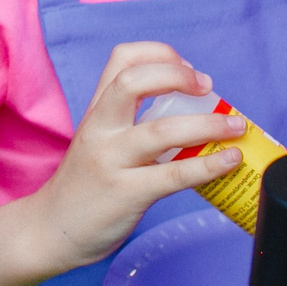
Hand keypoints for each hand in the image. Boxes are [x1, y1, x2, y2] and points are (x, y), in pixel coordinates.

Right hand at [27, 43, 242, 270]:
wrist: (50, 230)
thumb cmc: (83, 187)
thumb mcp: (98, 142)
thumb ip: (132, 125)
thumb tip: (190, 117)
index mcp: (96, 112)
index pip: (122, 59)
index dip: (160, 54)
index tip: (187, 70)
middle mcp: (100, 130)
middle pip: (133, 81)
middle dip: (178, 76)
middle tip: (207, 88)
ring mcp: (111, 160)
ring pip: (162, 131)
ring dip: (209, 124)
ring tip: (236, 127)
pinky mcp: (125, 193)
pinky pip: (174, 174)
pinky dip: (209, 165)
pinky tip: (229, 161)